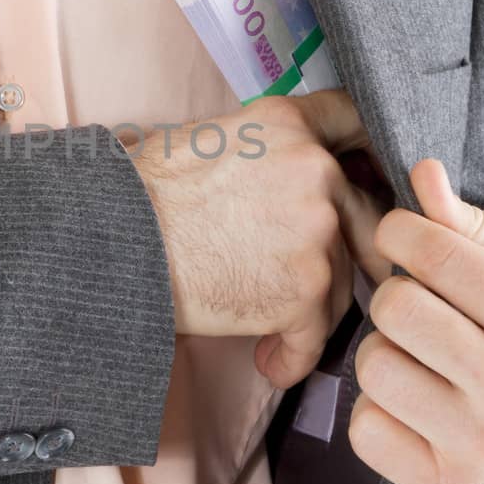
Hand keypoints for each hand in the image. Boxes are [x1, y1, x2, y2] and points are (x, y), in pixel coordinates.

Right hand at [132, 91, 392, 388]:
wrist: (114, 242)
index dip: (366, 154)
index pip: (354, 121)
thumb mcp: (207, 140)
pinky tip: (267, 361)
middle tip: (350, 273)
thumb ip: (266, 150)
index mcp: (289, 124)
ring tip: (269, 331)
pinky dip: (292, 356)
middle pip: (368, 214)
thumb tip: (290, 171)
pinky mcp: (305, 291)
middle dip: (361, 248)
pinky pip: (316, 335)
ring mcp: (316, 232)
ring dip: (310, 310)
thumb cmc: (142, 195)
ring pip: (343, 280)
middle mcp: (315, 170)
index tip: (369, 178)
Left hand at [349, 159, 483, 483]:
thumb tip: (421, 176)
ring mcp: (480, 447)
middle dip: (398, 293)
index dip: (401, 232)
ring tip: (425, 356)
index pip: (435, 254)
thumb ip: (483, 223)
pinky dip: (380, 410)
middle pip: (395, 308)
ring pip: (373, 367)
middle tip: (425, 304)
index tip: (404, 237)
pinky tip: (419, 403)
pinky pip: (365, 429)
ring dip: (388, 351)